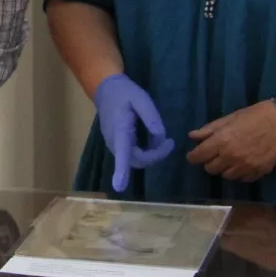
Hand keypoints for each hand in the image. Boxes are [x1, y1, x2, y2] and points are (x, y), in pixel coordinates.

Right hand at [94, 74, 175, 191]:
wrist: (106, 89)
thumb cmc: (124, 93)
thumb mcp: (141, 98)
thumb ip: (151, 117)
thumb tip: (160, 137)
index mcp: (120, 130)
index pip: (122, 153)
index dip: (121, 171)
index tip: (119, 187)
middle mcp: (115, 141)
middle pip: (135, 160)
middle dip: (155, 156)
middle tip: (169, 142)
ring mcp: (114, 144)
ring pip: (134, 160)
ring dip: (152, 155)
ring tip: (165, 141)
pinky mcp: (118, 144)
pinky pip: (132, 155)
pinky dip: (147, 152)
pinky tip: (154, 140)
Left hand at [186, 101, 275, 182]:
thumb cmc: (254, 116)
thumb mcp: (229, 118)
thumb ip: (209, 129)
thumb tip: (192, 136)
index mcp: (221, 142)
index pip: (198, 157)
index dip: (193, 156)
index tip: (194, 155)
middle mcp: (231, 157)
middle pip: (210, 169)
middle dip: (209, 162)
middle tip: (214, 155)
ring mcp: (245, 167)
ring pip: (226, 176)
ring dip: (224, 169)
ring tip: (230, 159)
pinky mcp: (258, 173)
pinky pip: (242, 179)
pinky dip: (240, 173)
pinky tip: (243, 163)